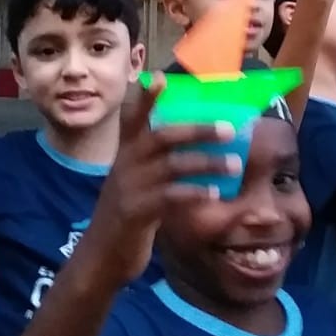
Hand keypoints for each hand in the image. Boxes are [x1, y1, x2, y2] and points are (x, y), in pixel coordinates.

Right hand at [75, 75, 240, 288]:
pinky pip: (169, 197)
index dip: (145, 99)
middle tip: (229, 129)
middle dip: (197, 130)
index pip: (132, 120)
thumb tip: (195, 152)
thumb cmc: (127, 218)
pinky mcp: (135, 213)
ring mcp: (129, 189)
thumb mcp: (136, 185)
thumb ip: (156, 167)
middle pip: (161, 137)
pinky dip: (193, 192)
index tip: (159, 77)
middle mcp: (125, 166)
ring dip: (206, 163)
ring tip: (235, 164)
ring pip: (171, 166)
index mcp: (124, 156)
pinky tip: (215, 192)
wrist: (101, 258)